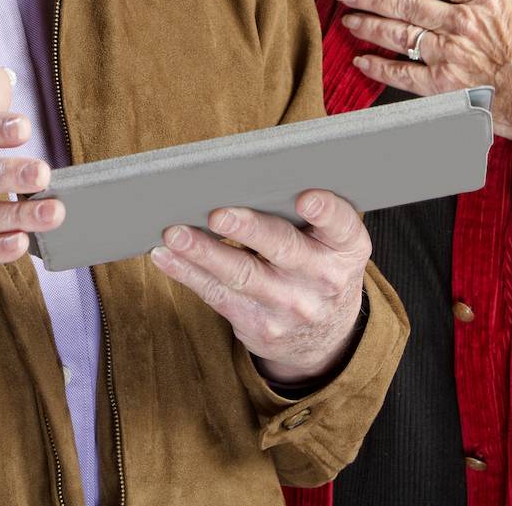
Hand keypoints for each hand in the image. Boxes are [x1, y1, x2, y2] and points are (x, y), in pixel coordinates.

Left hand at [150, 189, 369, 385]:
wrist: (325, 337)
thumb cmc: (319, 267)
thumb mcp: (332, 243)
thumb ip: (305, 215)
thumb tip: (242, 174)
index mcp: (345, 248)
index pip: (341, 224)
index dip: (325, 211)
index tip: (305, 198)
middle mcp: (322, 279)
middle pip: (283, 248)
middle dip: (249, 230)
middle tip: (218, 213)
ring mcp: (290, 305)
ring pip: (242, 274)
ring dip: (204, 252)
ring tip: (176, 233)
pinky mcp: (259, 325)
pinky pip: (218, 295)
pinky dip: (187, 273)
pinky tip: (166, 256)